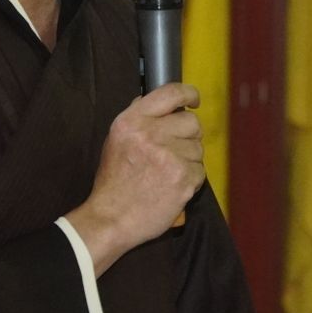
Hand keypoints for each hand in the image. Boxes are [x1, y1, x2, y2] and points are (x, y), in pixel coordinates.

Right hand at [65, 83, 204, 272]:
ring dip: (188, 160)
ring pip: (198, 148)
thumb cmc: (114, 182)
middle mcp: (150, 135)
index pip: (170, 93)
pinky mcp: (183, 178)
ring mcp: (168, 156)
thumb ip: (138, 119)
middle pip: (192, 122)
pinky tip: (172, 187)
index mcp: (132, 122)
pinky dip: (191, 180)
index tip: (193, 100)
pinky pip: (200, 171)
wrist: (111, 218)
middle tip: (174, 152)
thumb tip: (162, 103)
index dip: (188, 94)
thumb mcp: (115, 141)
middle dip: (188, 136)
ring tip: (167, 174)